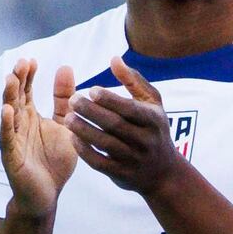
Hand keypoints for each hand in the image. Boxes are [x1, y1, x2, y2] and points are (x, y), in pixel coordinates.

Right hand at [0, 63, 83, 222]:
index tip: (32, 60)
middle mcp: (19, 124)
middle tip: (22, 62)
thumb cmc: (53, 160)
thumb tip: (65, 67)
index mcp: (30, 116)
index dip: (28, 76)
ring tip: (11, 79)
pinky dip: (7, 124)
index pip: (26, 91)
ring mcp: (13, 139)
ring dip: (9, 97)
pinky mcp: (12, 155)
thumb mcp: (64, 126)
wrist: (46, 194)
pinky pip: (8, 138)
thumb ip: (63, 100)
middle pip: (16, 98)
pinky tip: (7, 111)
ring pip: (9, 114)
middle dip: (18, 80)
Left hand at [68, 68, 177, 198]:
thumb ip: (134, 81)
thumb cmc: (154, 129)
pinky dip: (85, 151)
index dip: (110, 99)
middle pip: (116, 125)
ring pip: (106, 144)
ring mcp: (134, 159)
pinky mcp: (122, 174)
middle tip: (73, 100)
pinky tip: (73, 138)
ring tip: (68, 118)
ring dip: (85, 131)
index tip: (91, 90)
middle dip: (92, 112)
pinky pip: (100, 163)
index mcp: (153, 120)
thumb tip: (114, 59)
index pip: (130, 109)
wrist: (164, 173)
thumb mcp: (153, 104)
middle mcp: (146, 141)